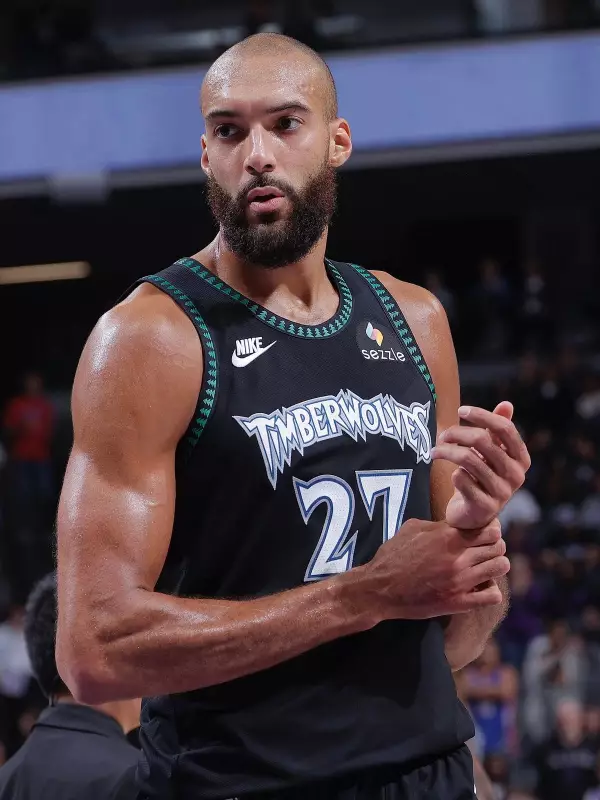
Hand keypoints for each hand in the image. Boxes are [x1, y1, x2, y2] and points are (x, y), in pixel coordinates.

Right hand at [362, 518, 509, 619]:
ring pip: (501, 568)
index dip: (491, 530)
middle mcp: (458, 557)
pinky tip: (479, 588)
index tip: (484, 534)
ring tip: (483, 569)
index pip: (491, 529)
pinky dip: (490, 591)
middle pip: (499, 546)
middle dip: (494, 546)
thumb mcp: (412, 529)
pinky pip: (493, 596)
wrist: (379, 589)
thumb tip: (455, 523)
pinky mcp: (458, 603)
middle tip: (484, 551)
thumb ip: (438, 524)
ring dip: (495, 566)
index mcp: (447, 536)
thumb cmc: (393, 556)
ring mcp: (460, 581)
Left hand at [432, 401, 530, 528]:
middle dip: (457, 433)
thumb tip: (507, 404)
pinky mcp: (485, 507)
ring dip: (446, 452)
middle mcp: (516, 475)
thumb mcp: (492, 452)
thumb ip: (498, 429)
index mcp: (521, 459)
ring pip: (467, 459)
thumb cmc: (482, 477)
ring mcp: (502, 493)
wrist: (474, 514)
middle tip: (442, 435)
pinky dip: (452, 473)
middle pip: (482, 440)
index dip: (482, 415)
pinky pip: (461, 479)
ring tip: (435, 451)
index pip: (505, 428)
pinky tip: (451, 475)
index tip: (461, 410)